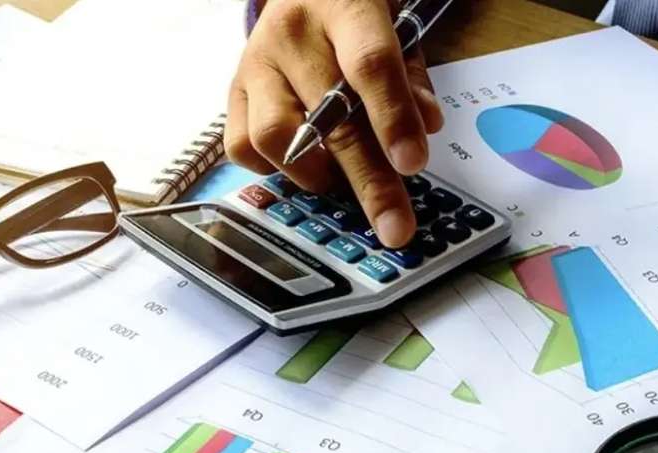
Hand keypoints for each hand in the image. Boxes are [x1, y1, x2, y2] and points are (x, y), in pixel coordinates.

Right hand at [225, 0, 443, 247]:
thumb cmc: (356, 13)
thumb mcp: (398, 25)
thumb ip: (412, 77)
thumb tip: (424, 128)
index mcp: (345, 5)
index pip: (369, 65)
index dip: (392, 119)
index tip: (412, 165)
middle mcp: (292, 33)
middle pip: (329, 117)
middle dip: (367, 180)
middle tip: (393, 225)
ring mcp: (256, 63)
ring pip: (273, 136)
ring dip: (314, 173)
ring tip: (341, 180)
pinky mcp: (234, 91)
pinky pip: (242, 146)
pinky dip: (274, 168)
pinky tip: (304, 164)